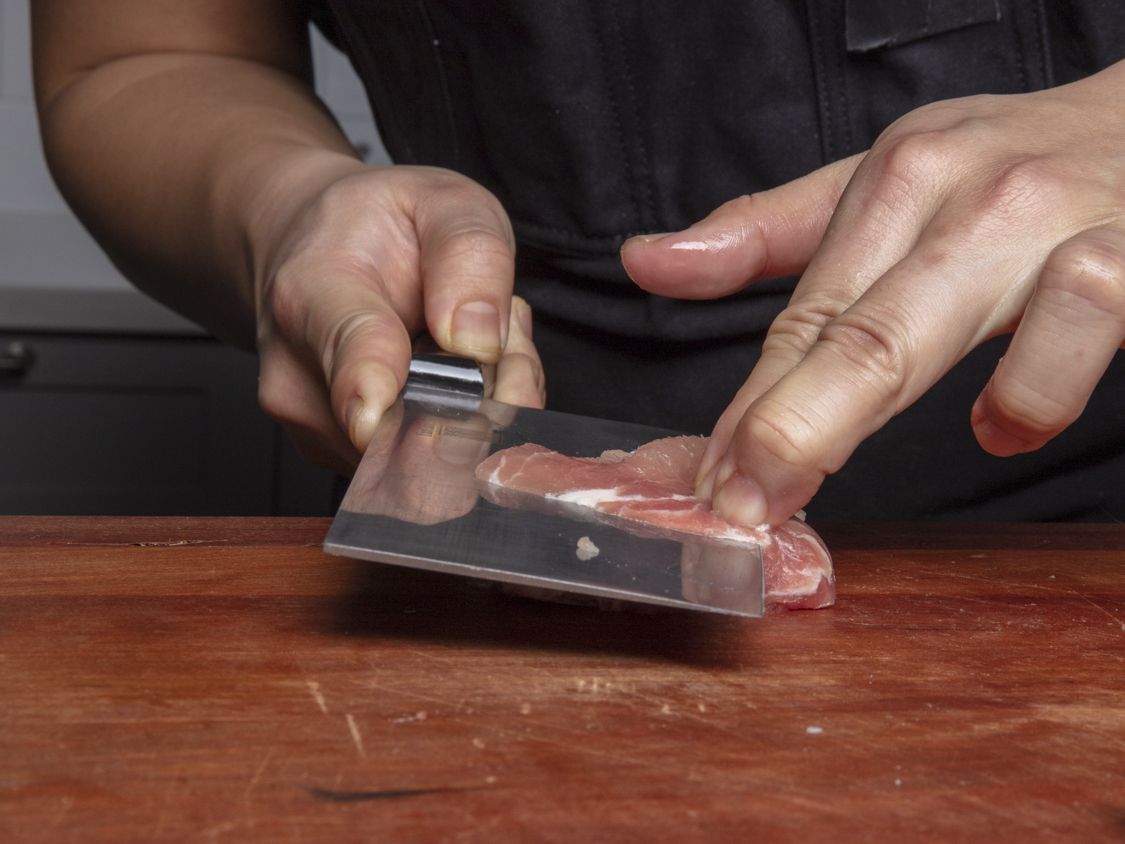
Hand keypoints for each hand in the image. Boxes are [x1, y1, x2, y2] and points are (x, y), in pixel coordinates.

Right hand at [253, 163, 544, 472]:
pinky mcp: (339, 460)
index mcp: (312, 297)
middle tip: (505, 330)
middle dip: (485, 397)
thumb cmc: (375, 227)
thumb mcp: (440, 200)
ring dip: (480, 409)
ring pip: (424, 453)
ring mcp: (316, 428)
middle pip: (405, 428)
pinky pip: (420, 463)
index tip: (380, 408)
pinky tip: (453, 376)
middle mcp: (299, 377)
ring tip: (471, 343)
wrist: (310, 253)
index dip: (371, 389)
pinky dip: (457, 426)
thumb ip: (470, 253)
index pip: (346, 357)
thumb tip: (480, 341)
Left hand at [622, 63, 1124, 524]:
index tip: (707, 485)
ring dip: (863, 417)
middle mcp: (963, 197)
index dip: (748, 412)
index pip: (804, 316)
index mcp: (896, 180)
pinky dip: (1033, 392)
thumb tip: (645, 262)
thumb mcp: (886, 179)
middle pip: (855, 332)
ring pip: (939, 331)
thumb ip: (767, 233)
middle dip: (783, 431)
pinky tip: (1004, 427)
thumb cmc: (1014, 163)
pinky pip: (1074, 327)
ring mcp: (1047, 226)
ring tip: (813, 476)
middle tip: (736, 508)